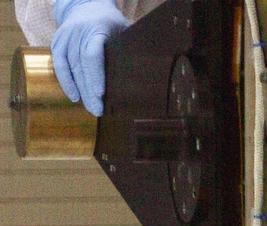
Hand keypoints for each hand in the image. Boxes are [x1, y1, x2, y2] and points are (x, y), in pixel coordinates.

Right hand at [51, 0, 128, 115]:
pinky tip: (74, 97)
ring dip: (80, 90)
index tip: (100, 93)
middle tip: (98, 110)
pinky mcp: (57, 43)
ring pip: (70, 67)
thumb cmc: (109, 23)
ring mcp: (66, 36)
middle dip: (89, 90)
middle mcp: (78, 32)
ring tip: (90, 108)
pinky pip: (59, 65)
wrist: (85, 6)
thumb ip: (130, 47)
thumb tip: (146, 73)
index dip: (96, 75)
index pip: (92, 54)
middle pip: (81, 65)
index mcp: (96, 28)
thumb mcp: (122, 29)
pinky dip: (65, 82)